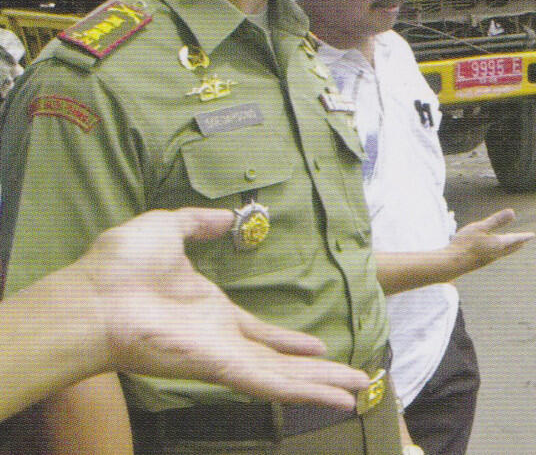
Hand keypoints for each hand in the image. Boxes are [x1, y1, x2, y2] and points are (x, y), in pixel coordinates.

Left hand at [78, 208, 371, 408]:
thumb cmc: (119, 266)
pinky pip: (270, 383)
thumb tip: (227, 217)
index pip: (260, 332)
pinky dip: (304, 393)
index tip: (317, 345)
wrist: (94, 297)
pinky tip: (335, 400)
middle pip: (281, 360)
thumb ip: (199, 223)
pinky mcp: (220, 368)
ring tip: (359, 392)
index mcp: (210, 311)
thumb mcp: (167, 228)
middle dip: (318, 370)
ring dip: (323, 385)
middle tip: (355, 378)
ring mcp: (222, 356)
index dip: (289, 341)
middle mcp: (221, 339)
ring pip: (284, 377)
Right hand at [449, 209, 534, 272]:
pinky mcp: (479, 263)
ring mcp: (487, 260)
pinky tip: (492, 251)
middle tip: (525, 241)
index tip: (532, 235)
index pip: (515, 239)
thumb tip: (513, 212)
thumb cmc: (465, 244)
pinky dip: (499, 251)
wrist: (451, 264)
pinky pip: (494, 256)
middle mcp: (495, 254)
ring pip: (502, 253)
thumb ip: (496, 221)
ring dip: (509, 248)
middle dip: (518, 243)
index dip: (524, 236)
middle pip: (510, 248)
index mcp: (498, 244)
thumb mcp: (481, 228)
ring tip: (511, 245)